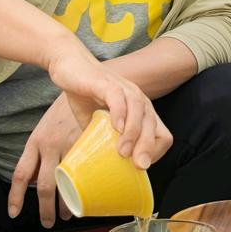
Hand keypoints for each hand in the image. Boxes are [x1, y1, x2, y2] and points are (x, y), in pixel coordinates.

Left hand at [8, 93, 81, 225]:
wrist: (85, 86)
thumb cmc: (63, 111)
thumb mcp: (45, 129)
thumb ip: (39, 154)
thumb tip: (33, 180)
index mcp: (35, 141)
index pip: (21, 174)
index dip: (16, 197)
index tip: (13, 213)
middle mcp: (50, 144)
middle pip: (44, 185)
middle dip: (45, 209)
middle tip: (47, 222)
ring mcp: (70, 144)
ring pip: (65, 182)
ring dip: (66, 204)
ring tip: (68, 214)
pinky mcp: (88, 142)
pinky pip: (85, 171)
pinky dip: (86, 187)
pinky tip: (88, 196)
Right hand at [44, 43, 173, 167]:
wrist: (69, 65)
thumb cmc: (84, 93)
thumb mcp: (94, 122)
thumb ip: (100, 139)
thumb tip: (97, 166)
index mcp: (139, 109)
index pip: (161, 133)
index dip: (154, 151)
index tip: (139, 166)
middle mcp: (137, 98)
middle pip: (153, 125)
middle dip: (148, 147)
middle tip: (138, 166)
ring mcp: (124, 89)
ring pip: (139, 112)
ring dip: (134, 134)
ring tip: (123, 153)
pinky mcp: (107, 83)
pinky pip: (118, 98)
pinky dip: (120, 114)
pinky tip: (115, 128)